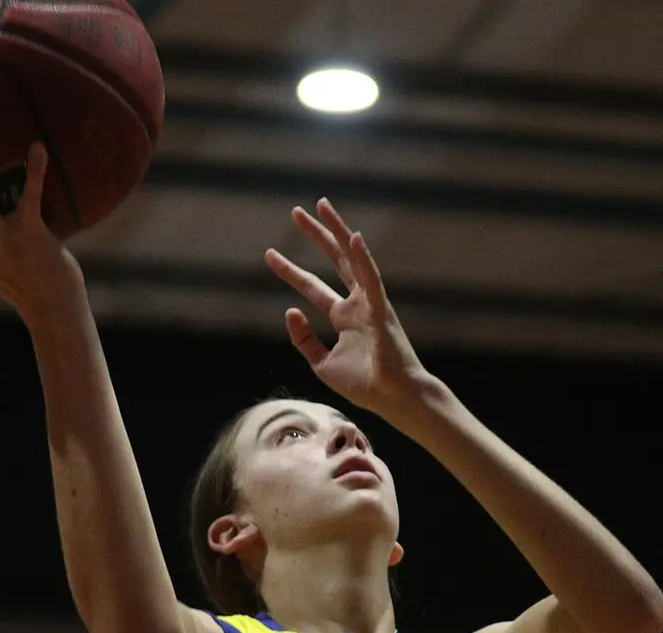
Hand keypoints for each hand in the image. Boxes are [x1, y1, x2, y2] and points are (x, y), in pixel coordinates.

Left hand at [265, 199, 433, 421]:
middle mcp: (358, 303)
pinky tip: (353, 236)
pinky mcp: (381, 309)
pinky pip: (372, 278)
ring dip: (337, 231)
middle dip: (315, 236)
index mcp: (344, 317)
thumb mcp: (321, 363)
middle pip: (333, 261)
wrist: (393, 398)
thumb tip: (290, 312)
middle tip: (296, 212)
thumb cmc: (365, 384)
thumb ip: (304, 340)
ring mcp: (371, 302)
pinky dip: (363, 258)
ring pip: (352, 258)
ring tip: (321, 205)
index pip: (313, 287)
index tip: (270, 254)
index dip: (291, 271)